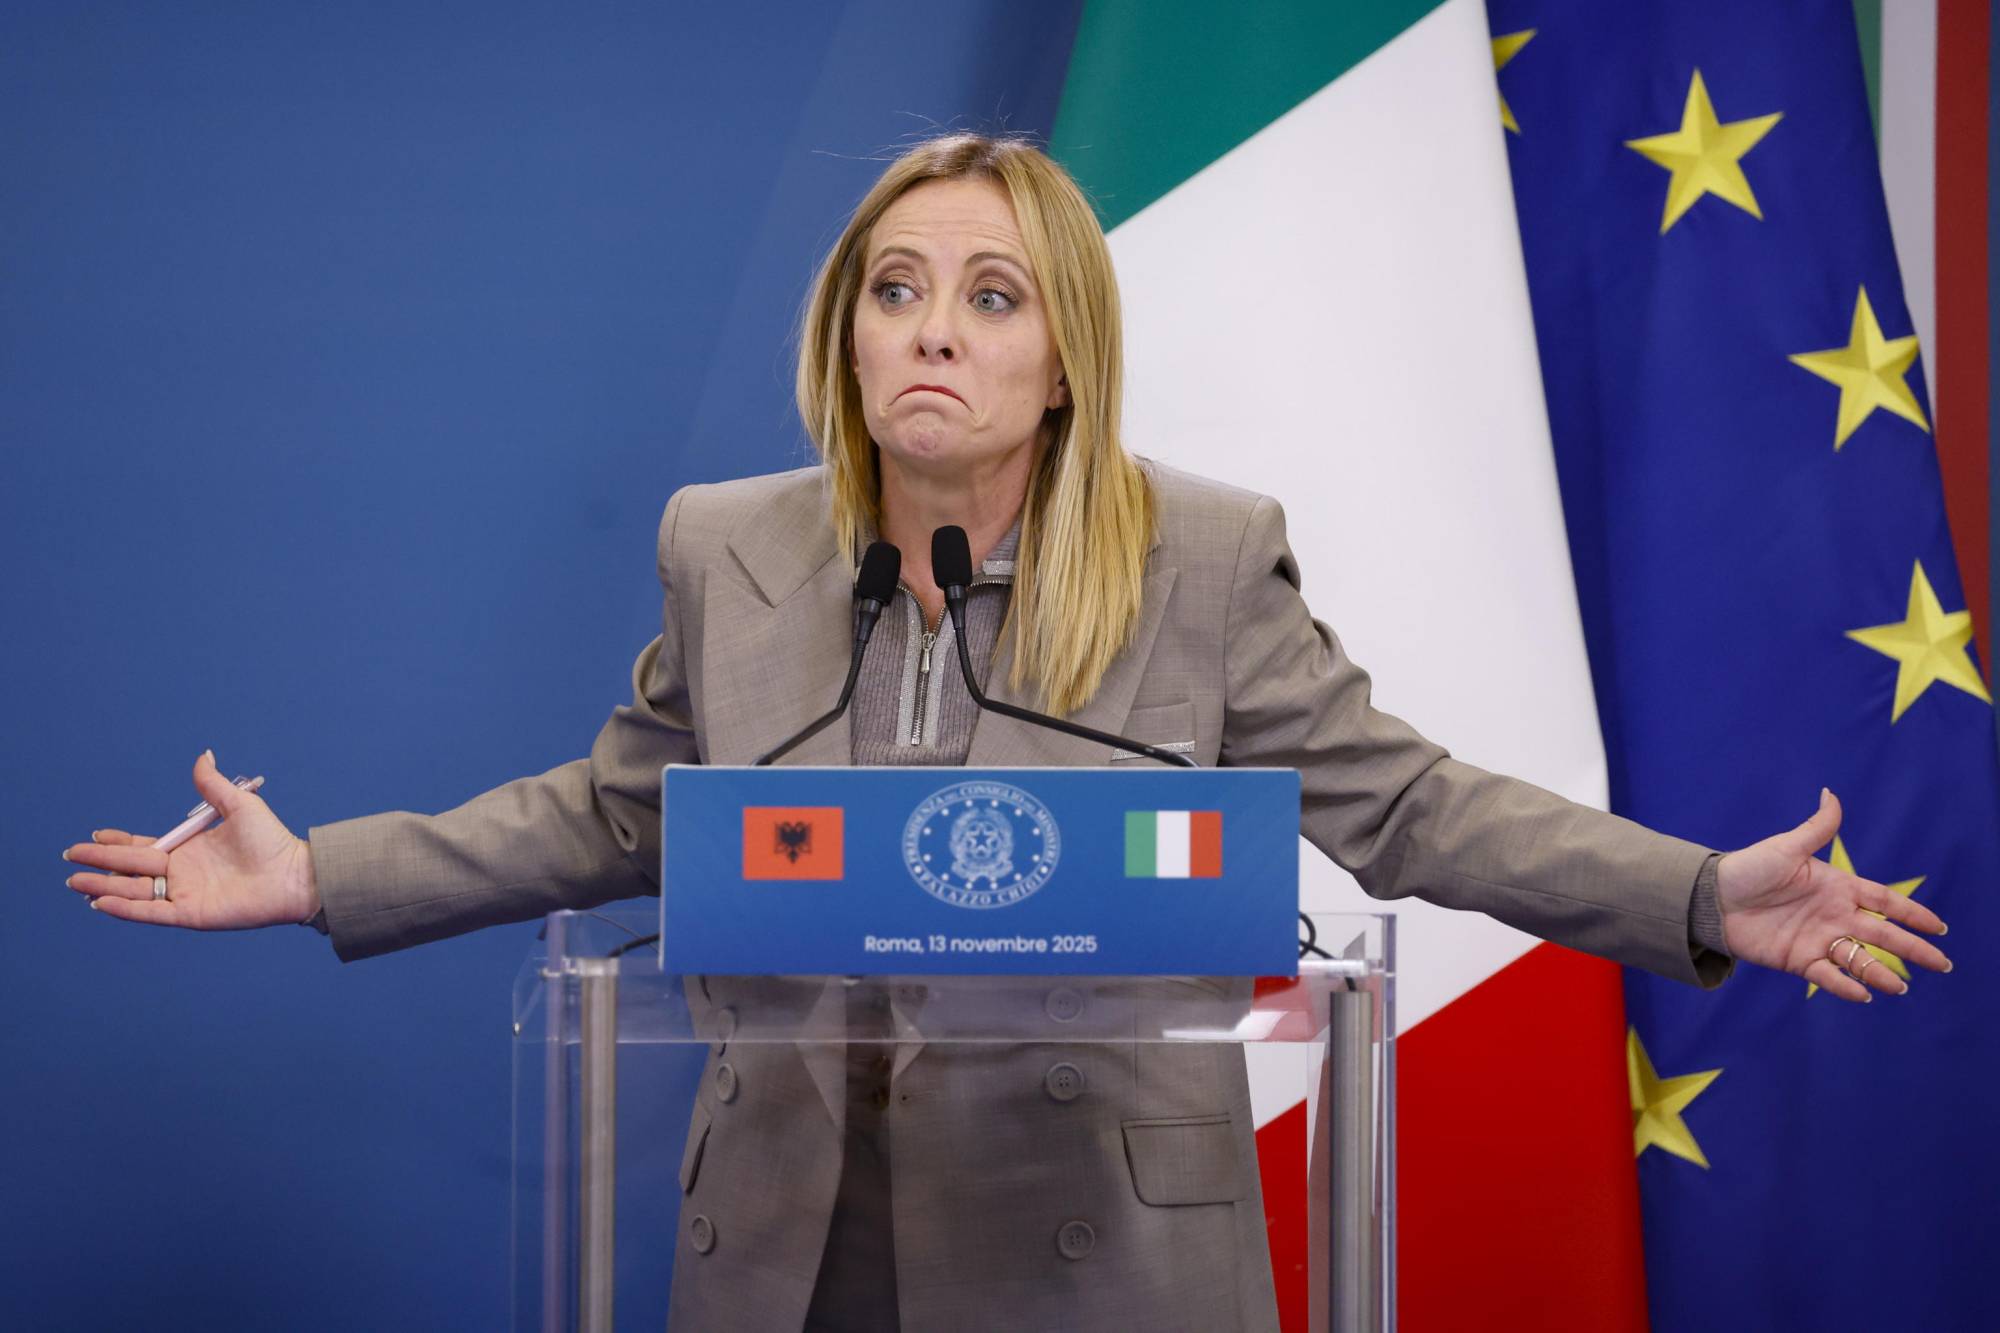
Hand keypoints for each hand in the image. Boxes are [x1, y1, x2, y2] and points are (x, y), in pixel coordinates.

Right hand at [63, 750, 318, 930]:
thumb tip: (203, 755)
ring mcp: (184, 894)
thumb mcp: (239, 806)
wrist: (294, 874)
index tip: (94, 834)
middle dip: (99, 861)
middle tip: (70, 856)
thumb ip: (213, 785)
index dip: (118, 842)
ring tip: (74, 882)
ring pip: (134, 891)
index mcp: (189, 849)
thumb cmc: (272, 841)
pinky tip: (100, 903)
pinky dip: (125, 908)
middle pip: (131, 868)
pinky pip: (150, 913)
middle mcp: (182, 873)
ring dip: (103, 886)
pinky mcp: (190, 914)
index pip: (144, 846)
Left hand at [1714, 789, 1951, 1000]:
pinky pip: (1828, 975)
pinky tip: (1864, 994)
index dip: (1912, 914)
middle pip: (1883, 935)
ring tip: (1901, 986)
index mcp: (1838, 888)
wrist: (1711, 898)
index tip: (1940, 927)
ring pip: (1859, 959)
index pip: (1885, 902)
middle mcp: (1834, 916)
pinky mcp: (1798, 959)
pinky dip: (1845, 985)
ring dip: (1881, 972)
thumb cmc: (1749, 868)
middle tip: (1942, 964)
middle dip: (1913, 948)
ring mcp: (1818, 939)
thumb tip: (1831, 793)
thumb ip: (1816, 828)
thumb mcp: (1786, 847)